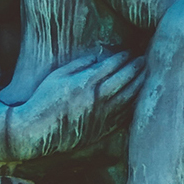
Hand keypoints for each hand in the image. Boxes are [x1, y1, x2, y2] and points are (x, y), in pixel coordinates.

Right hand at [6, 50, 145, 160]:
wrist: (35, 131)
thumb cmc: (43, 101)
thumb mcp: (57, 76)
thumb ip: (79, 64)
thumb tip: (99, 57)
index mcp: (85, 82)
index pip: (112, 65)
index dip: (124, 57)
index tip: (130, 52)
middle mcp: (97, 98)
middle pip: (125, 79)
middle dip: (137, 68)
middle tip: (146, 60)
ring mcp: (101, 115)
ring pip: (128, 97)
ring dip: (140, 85)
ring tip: (147, 76)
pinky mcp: (101, 130)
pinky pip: (123, 116)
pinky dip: (133, 106)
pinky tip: (138, 100)